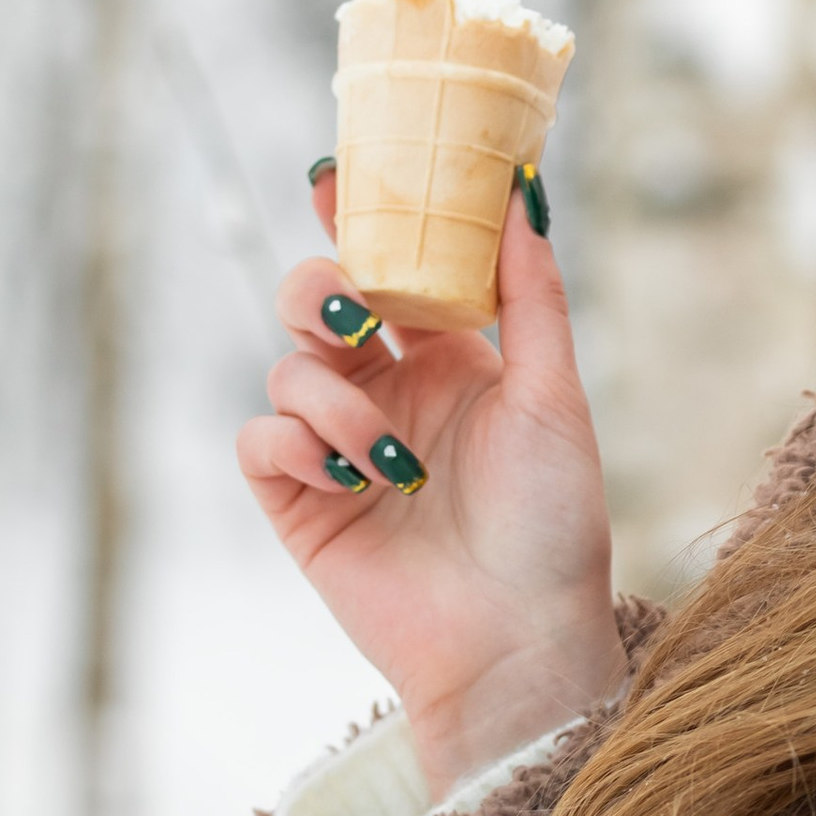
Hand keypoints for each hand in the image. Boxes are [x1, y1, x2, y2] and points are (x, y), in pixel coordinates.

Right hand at [237, 169, 625, 790]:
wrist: (515, 643)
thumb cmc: (554, 525)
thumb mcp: (554, 396)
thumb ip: (530, 294)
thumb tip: (521, 191)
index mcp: (451, 357)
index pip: (391, 266)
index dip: (358, 215)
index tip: (335, 172)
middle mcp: (389, 391)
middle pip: (316, 300)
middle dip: (317, 290)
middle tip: (348, 313)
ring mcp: (339, 446)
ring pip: (287, 370)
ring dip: (330, 400)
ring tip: (389, 462)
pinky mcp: (300, 502)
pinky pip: (261, 440)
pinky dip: (295, 446)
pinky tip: (351, 481)